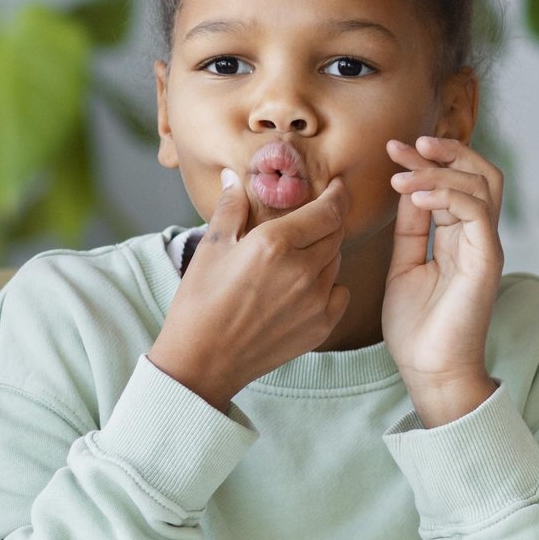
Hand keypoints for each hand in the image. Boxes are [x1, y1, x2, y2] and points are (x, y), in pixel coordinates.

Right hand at [148, 170, 349, 410]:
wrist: (202, 361)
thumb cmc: (199, 303)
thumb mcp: (211, 249)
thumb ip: (230, 209)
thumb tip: (234, 178)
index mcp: (274, 243)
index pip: (327, 210)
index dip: (338, 194)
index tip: (336, 186)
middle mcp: (302, 270)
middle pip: (335, 233)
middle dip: (329, 221)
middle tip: (313, 218)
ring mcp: (315, 301)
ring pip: (336, 262)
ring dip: (324, 252)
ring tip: (298, 256)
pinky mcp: (321, 327)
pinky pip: (339, 293)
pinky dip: (328, 284)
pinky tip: (303, 287)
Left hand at [382, 135, 504, 426]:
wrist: (429, 370)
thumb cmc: (416, 326)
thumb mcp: (403, 265)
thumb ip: (410, 228)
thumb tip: (407, 187)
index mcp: (458, 236)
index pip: (455, 181)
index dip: (428, 160)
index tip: (394, 149)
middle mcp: (477, 236)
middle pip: (479, 172)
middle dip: (445, 151)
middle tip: (408, 145)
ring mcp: (485, 246)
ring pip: (482, 183)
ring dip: (440, 171)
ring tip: (402, 175)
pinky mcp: (487, 261)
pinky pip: (478, 211)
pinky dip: (449, 196)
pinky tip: (419, 198)